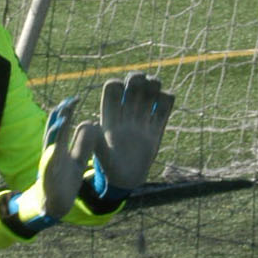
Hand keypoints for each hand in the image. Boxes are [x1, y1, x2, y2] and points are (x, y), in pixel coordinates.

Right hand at [4, 96, 96, 234]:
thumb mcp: (77, 159)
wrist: (53, 203)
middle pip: (54, 129)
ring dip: (56, 130)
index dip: (67, 111)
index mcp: (59, 145)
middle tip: (68, 101)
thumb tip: (92, 124)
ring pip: (51, 143)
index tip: (75, 98)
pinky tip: (55, 148)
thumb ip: (83, 143)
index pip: (62, 124)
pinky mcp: (48, 176)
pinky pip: (50, 165)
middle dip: (60, 115)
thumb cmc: (64, 178)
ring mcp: (49, 162)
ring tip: (62, 117)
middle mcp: (52, 151)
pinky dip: (51, 156)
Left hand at [90, 72, 174, 199]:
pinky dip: (167, 98)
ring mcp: (142, 120)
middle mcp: (126, 114)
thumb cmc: (108, 167)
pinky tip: (165, 102)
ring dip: (154, 84)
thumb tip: (89, 123)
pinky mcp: (156, 129)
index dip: (117, 84)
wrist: (126, 179)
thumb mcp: (99, 153)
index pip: (113, 90)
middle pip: (132, 86)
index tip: (122, 89)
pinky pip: (164, 107)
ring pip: (149, 93)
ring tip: (156, 87)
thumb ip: (95, 139)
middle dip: (137, 78)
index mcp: (110, 115)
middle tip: (143, 81)